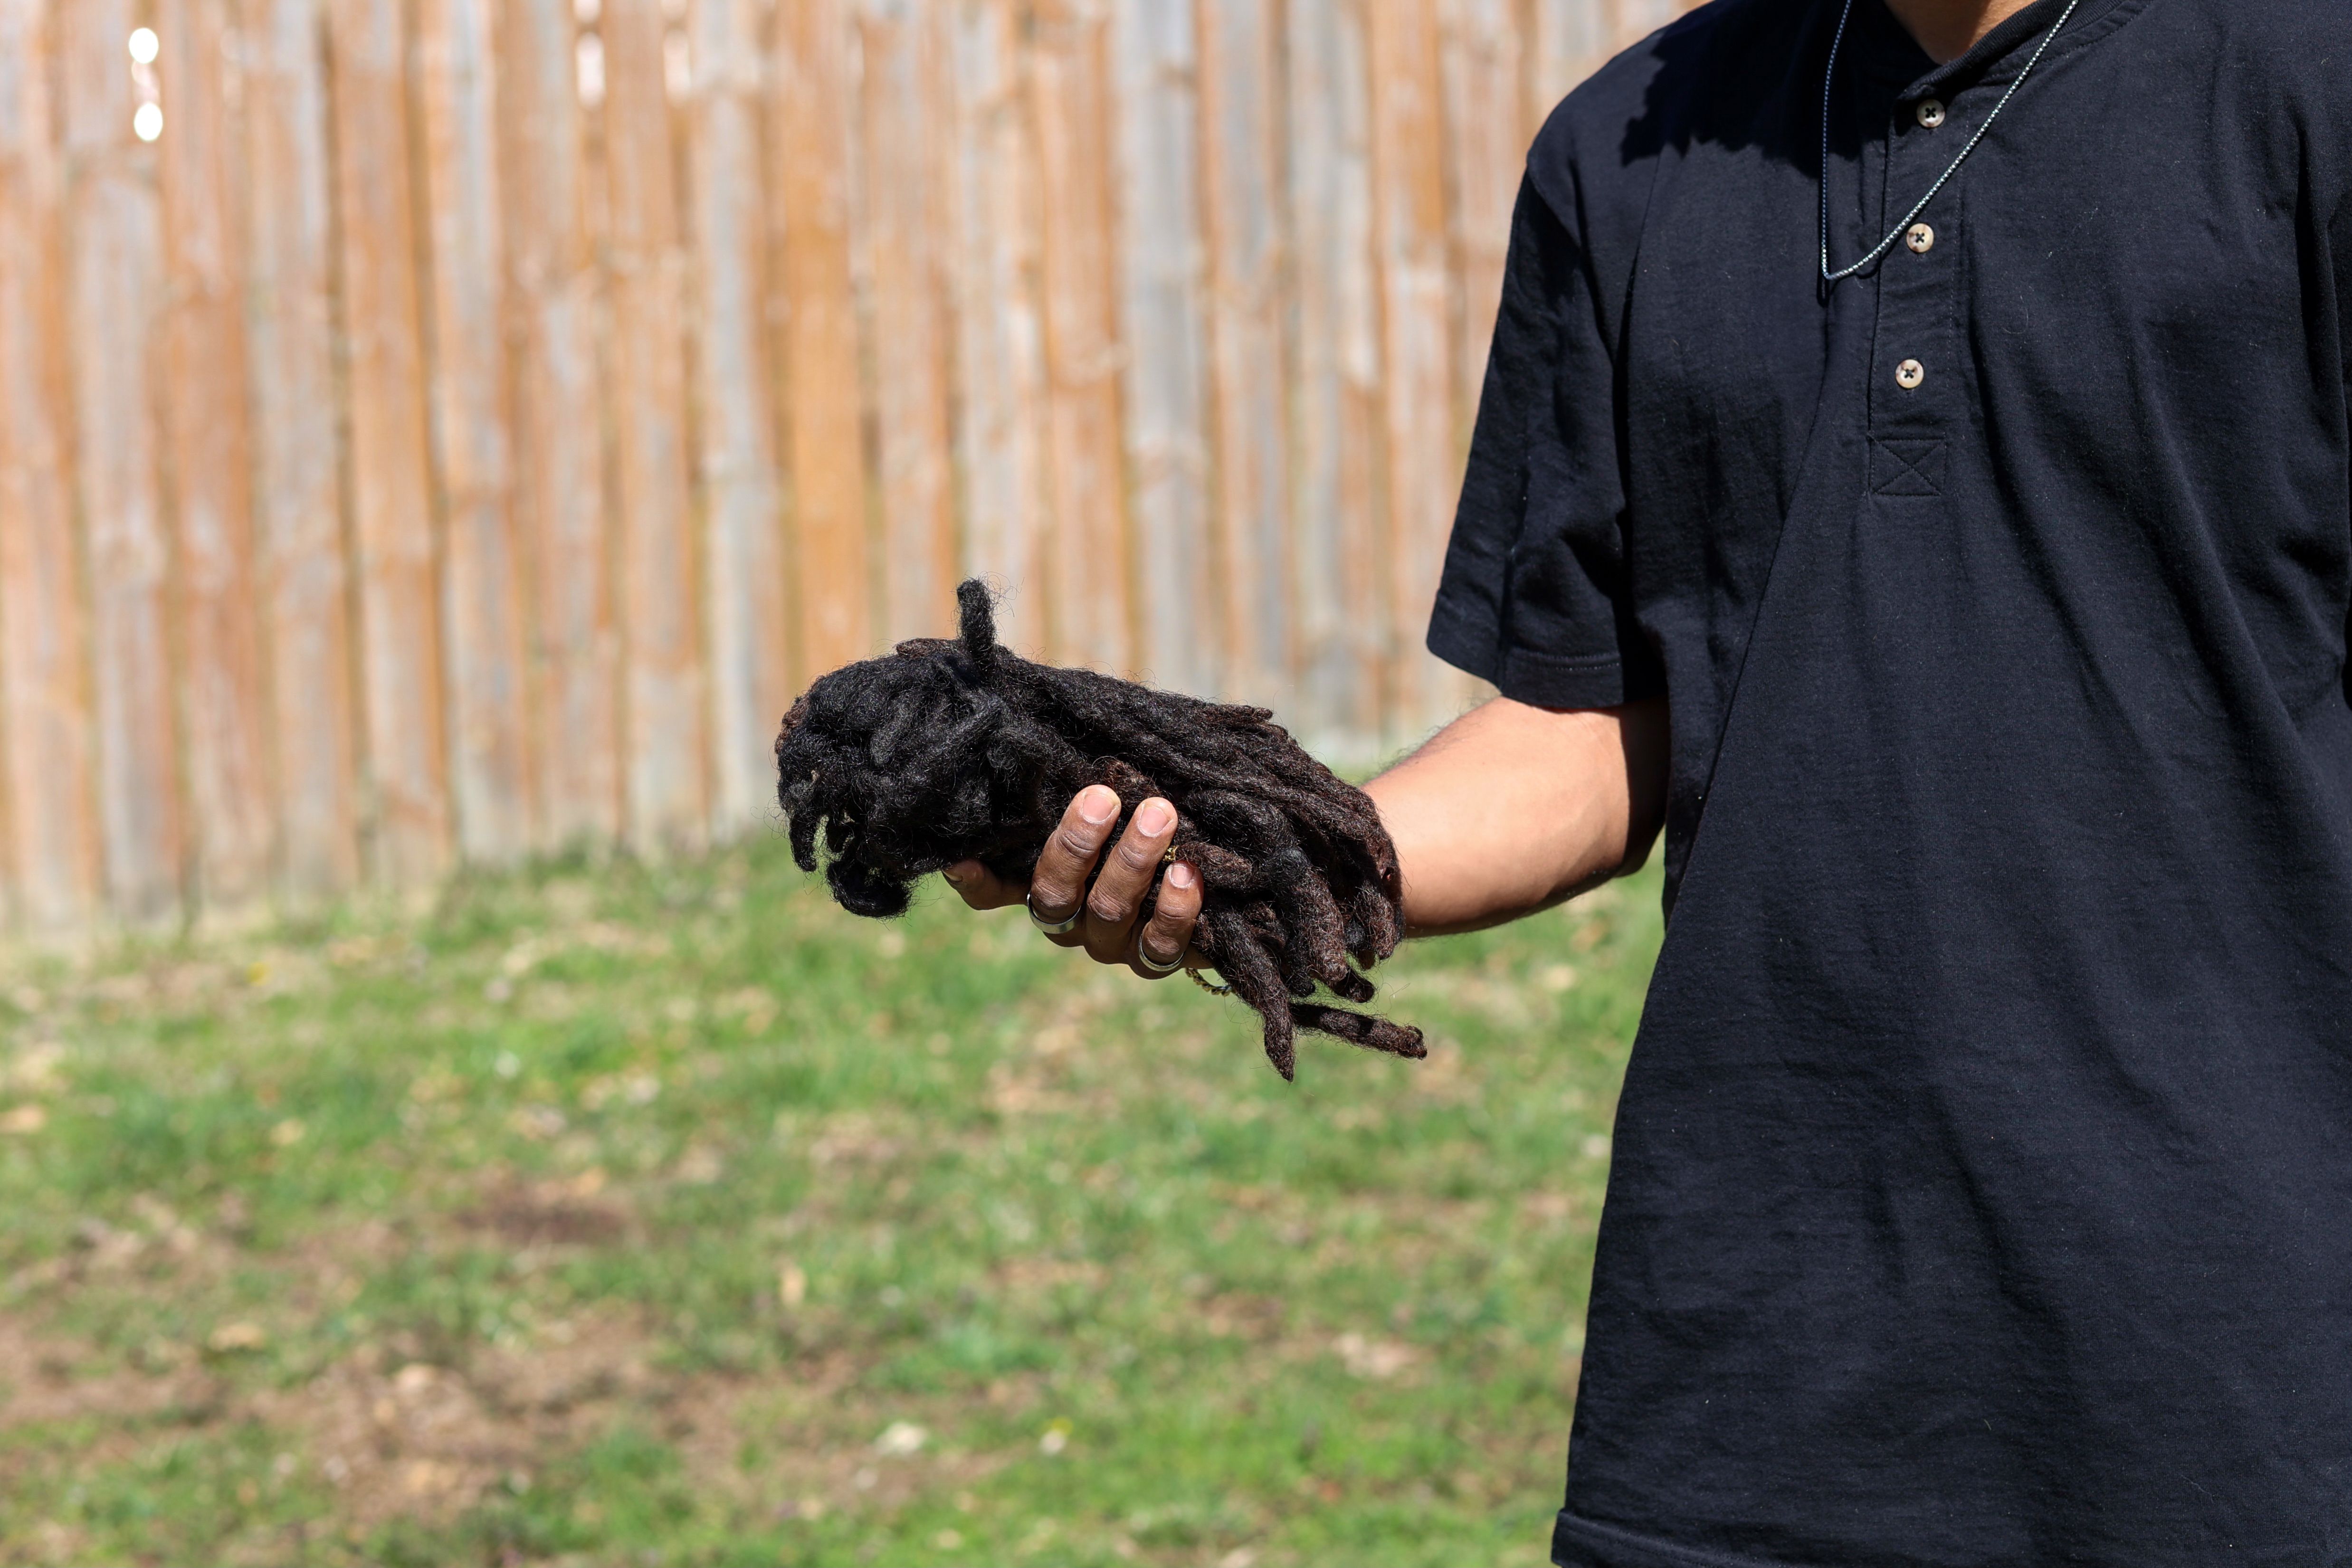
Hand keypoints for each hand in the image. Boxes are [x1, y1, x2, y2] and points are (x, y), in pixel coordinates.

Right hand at [940, 785, 1203, 979]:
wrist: (1214, 877)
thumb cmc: (1145, 817)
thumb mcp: (1114, 799)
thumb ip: (1088, 782)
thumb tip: (1074, 738)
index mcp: (1045, 883)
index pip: (992, 893)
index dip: (975, 881)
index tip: (964, 858)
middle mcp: (1069, 921)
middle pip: (1054, 894)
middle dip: (1077, 843)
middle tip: (1104, 797)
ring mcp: (1110, 943)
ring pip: (1107, 912)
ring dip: (1132, 861)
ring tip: (1160, 815)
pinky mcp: (1157, 958)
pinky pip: (1158, 945)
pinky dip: (1173, 908)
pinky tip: (1187, 872)